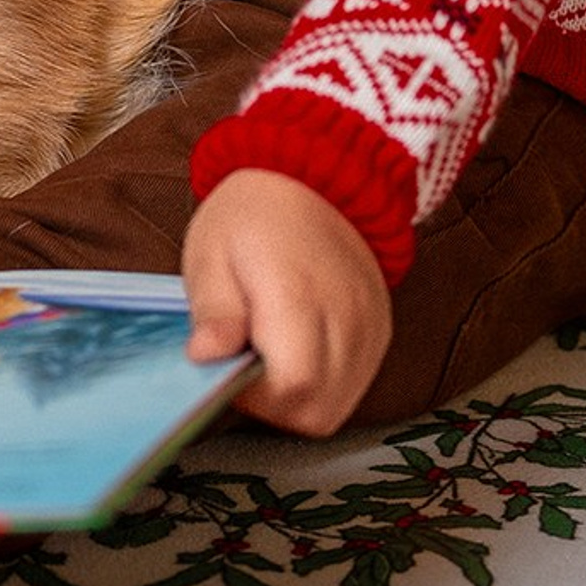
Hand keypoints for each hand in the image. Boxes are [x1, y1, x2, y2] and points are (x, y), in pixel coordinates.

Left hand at [182, 167, 391, 436]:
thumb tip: (205, 357)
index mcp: (298, 295)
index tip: (231, 368)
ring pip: (338, 406)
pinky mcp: (381, 329)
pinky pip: (356, 384)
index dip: (254, 398)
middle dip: (275, 405)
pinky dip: (325, 384)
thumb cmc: (253, 214)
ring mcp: (370, 325)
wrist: (313, 174)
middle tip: (247, 363)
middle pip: (318, 411)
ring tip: (273, 353)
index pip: (291, 389)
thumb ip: (214, 311)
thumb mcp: (212, 254)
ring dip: (301, 399)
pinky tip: (300, 349)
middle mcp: (346, 316)